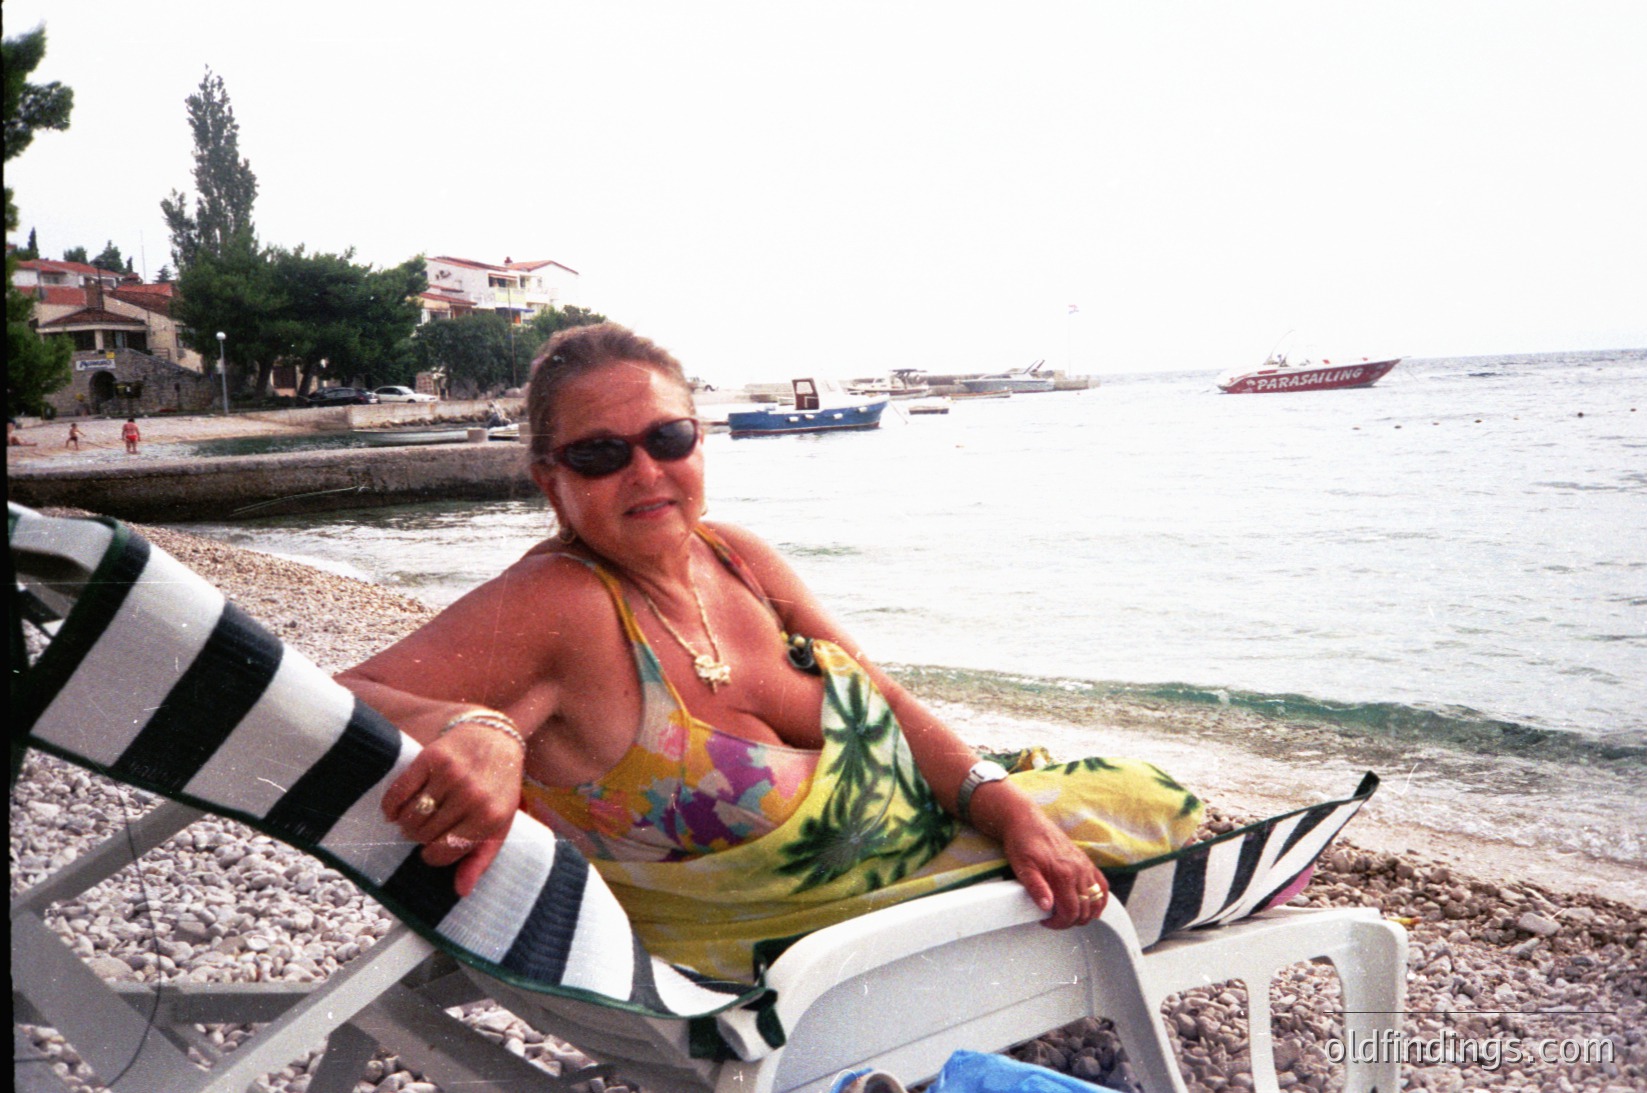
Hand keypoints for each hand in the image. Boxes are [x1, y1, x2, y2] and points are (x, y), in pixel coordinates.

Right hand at [382, 721, 525, 897]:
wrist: (494, 739)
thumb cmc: (496, 788)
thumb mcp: (498, 825)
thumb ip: (480, 859)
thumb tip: (461, 891)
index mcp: (490, 818)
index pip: (443, 853)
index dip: (432, 855)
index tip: (432, 849)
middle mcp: (472, 796)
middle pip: (424, 835)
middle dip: (419, 837)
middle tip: (424, 829)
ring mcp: (452, 776)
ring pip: (410, 817)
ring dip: (405, 823)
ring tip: (413, 819)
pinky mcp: (431, 758)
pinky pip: (399, 792)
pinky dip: (390, 806)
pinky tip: (394, 810)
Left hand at [995, 801, 1108, 928]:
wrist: (1026, 821)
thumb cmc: (1023, 843)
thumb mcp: (1022, 868)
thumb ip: (1036, 888)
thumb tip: (1047, 907)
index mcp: (1063, 874)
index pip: (1071, 911)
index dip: (1060, 923)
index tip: (1047, 921)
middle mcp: (1079, 870)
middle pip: (1086, 909)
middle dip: (1072, 921)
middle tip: (1055, 920)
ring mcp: (1085, 865)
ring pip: (1097, 899)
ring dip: (1088, 913)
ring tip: (1071, 916)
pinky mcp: (1086, 861)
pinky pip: (1102, 884)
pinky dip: (1100, 899)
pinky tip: (1091, 904)